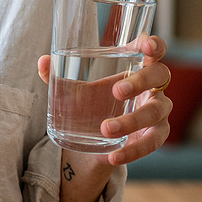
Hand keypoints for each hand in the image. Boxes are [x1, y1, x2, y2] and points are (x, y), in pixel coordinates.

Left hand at [37, 36, 171, 165]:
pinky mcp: (155, 136)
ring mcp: (158, 110)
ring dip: (132, 120)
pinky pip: (152, 142)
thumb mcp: (76, 91)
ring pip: (155, 112)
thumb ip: (58, 77)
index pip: (154, 50)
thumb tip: (42, 62)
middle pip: (158, 76)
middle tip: (117, 91)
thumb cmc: (93, 104)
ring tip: (105, 128)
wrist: (96, 140)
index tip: (145, 46)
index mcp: (137, 67)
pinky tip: (114, 156)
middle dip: (140, 81)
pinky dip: (133, 150)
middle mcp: (153, 86)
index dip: (154, 45)